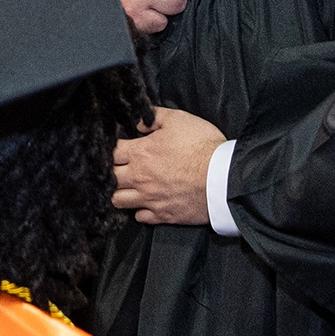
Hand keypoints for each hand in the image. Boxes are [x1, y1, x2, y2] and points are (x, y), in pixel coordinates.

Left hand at [111, 109, 225, 226]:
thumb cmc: (203, 147)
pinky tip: (145, 204)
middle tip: (118, 169)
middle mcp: (140, 178)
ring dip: (119, 194)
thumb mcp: (179, 120)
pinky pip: (140, 217)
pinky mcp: (163, 215)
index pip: (111, 152)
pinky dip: (139, 211)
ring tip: (126, 188)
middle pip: (109, 179)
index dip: (111, 149)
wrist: (224, 178)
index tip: (117, 148)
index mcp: (140, 153)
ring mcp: (150, 199)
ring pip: (118, 201)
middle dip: (110, 172)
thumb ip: (154, 118)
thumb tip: (138, 123)